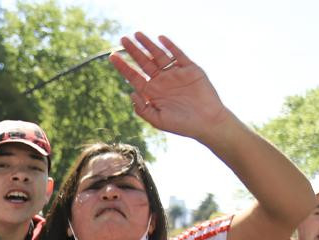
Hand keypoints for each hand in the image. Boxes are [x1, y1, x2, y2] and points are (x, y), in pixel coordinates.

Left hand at [110, 33, 229, 141]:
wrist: (206, 122)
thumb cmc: (181, 125)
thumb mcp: (158, 120)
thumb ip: (143, 109)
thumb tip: (131, 93)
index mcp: (151, 92)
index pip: (133, 76)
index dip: (123, 66)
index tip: (112, 57)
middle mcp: (161, 81)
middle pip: (144, 62)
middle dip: (133, 51)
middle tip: (122, 39)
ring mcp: (175, 74)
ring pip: (158, 55)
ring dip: (148, 45)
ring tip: (137, 34)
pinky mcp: (190, 69)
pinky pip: (178, 55)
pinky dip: (170, 46)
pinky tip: (160, 38)